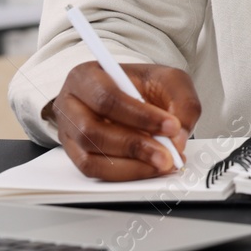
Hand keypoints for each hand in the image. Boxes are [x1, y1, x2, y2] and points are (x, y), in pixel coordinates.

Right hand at [44, 62, 200, 180]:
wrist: (130, 94)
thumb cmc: (142, 84)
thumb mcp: (168, 80)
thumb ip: (182, 103)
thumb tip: (178, 139)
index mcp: (87, 76)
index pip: (107, 98)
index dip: (140, 116)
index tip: (171, 126)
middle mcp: (71, 105)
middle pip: (92, 131)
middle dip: (135, 146)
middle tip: (167, 154)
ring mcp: (69, 134)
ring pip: (90, 158)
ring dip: (130, 166)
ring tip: (161, 164)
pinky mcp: (75, 155)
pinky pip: (94, 172)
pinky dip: (124, 174)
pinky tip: (147, 168)